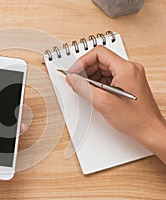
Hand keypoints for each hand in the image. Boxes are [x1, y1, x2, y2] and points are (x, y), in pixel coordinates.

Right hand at [65, 46, 165, 162]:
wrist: (150, 131)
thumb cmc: (135, 118)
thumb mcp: (103, 102)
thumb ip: (84, 88)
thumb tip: (72, 79)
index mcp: (126, 68)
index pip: (99, 53)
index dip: (83, 61)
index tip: (75, 71)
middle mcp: (129, 69)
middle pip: (100, 60)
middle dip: (86, 70)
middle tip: (76, 81)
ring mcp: (130, 76)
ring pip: (103, 69)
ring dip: (91, 78)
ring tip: (85, 89)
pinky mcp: (128, 84)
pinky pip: (109, 78)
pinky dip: (98, 84)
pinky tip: (94, 93)